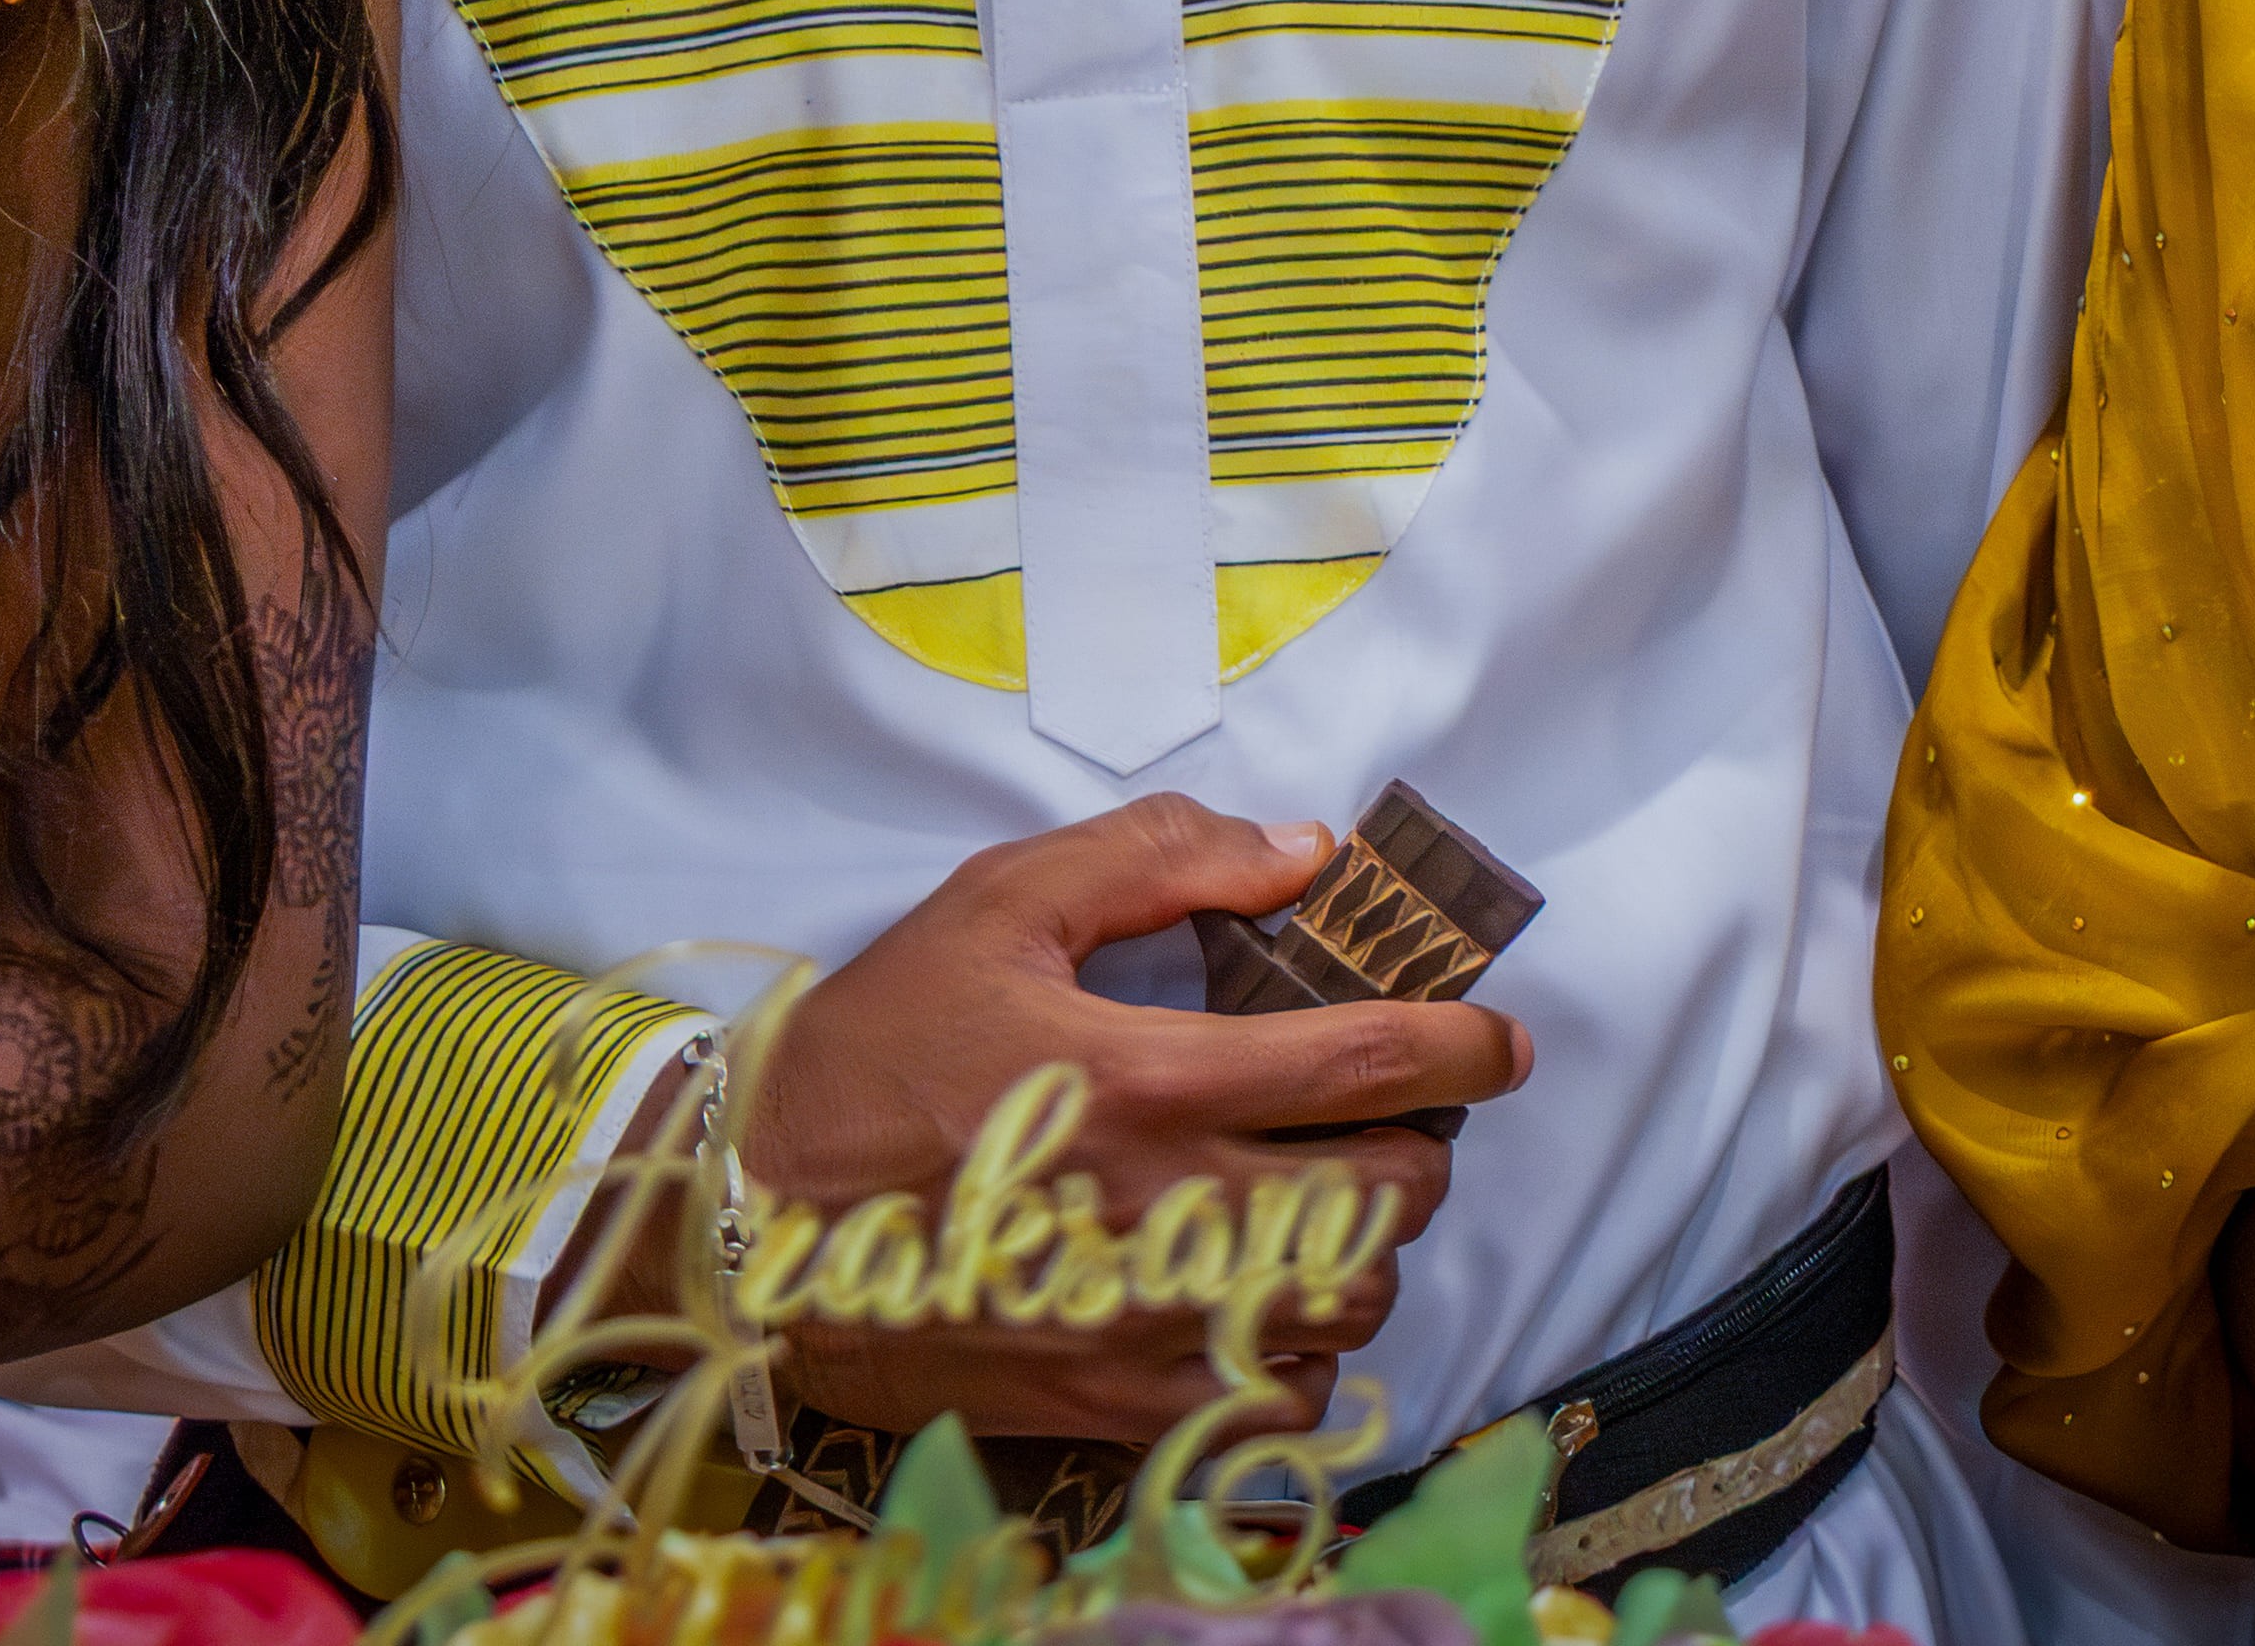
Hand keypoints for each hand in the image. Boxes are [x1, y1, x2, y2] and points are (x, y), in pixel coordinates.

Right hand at [727, 798, 1526, 1449]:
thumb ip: (1157, 857)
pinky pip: (1280, 1403)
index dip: (1466, 1048)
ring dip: (1367, 1250)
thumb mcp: (996, 906)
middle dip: (1419, 1150)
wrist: (753, 1228)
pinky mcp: (1120, 1402)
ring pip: (1349, 1306)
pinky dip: (1300, 1354)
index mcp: (1150, 1078)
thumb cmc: (872, 1054)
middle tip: (1386, 1121)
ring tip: (1323, 1206)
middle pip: (1388, 1199)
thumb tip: (1302, 851)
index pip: (1371, 1067)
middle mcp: (1172, 1211)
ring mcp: (1152, 1321)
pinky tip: (1258, 1302)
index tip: (1500, 1042)